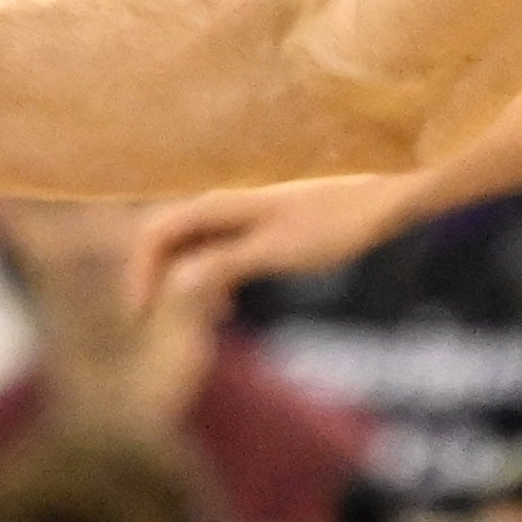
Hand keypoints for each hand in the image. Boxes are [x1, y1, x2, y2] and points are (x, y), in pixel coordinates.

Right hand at [138, 174, 405, 316]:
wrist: (382, 197)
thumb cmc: (335, 222)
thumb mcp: (278, 251)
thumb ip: (226, 263)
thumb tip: (179, 284)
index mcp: (219, 207)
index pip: (155, 236)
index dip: (140, 274)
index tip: (143, 315)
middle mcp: (222, 205)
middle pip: (167, 242)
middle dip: (159, 282)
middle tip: (172, 324)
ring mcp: (240, 214)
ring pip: (191, 250)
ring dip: (186, 285)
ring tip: (207, 319)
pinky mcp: (260, 225)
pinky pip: (216, 252)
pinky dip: (210, 279)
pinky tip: (226, 304)